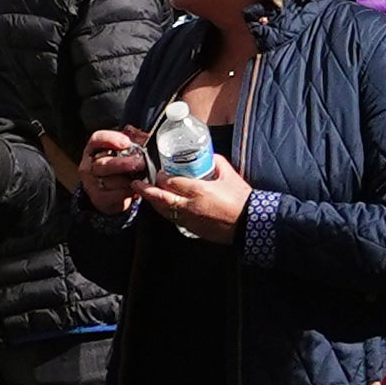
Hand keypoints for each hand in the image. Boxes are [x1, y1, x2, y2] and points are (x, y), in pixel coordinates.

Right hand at [75, 130, 152, 214]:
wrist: (112, 193)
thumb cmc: (119, 168)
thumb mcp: (124, 152)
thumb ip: (133, 140)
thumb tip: (144, 135)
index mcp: (93, 150)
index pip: (97, 139)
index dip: (111, 139)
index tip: (127, 143)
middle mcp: (89, 166)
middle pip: (103, 163)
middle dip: (123, 164)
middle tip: (139, 164)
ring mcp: (91, 183)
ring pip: (110, 181)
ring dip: (128, 180)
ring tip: (139, 178)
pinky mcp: (98, 198)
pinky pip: (114, 195)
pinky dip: (127, 192)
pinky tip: (133, 189)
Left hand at [135, 155, 252, 234]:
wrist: (248, 223)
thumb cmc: (241, 199)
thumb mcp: (230, 175)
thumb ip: (216, 163)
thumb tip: (207, 156)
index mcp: (198, 190)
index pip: (170, 182)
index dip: (161, 176)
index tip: (160, 172)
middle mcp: (189, 205)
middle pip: (160, 198)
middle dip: (146, 190)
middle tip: (137, 183)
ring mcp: (189, 219)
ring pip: (163, 210)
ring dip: (152, 202)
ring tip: (146, 195)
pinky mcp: (191, 228)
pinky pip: (172, 218)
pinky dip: (165, 211)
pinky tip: (163, 206)